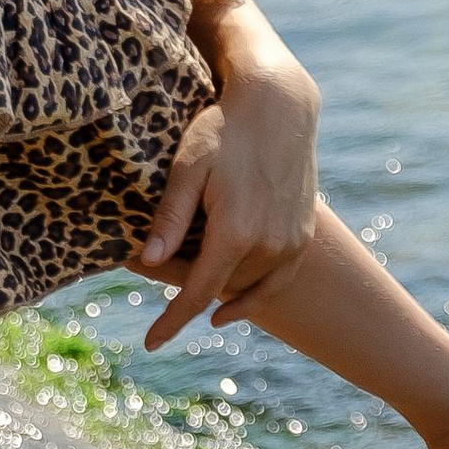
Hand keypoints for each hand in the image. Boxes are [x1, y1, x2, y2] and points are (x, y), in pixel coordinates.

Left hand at [132, 73, 320, 350]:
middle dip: (189, 296)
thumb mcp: (187, 167)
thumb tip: (145, 262)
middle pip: (220, 289)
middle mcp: (269, 243)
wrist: (279, 105)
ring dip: (220, 292)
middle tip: (160, 290)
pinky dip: (255, 297)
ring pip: (248, 287)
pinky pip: (278, 281)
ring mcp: (291, 240)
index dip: (172, 321)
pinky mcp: (303, 234)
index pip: (197, 292)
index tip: (150, 344)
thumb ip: (170, 218)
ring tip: (190, 291)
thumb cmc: (224, 130)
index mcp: (236, 231)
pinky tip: (230, 307)